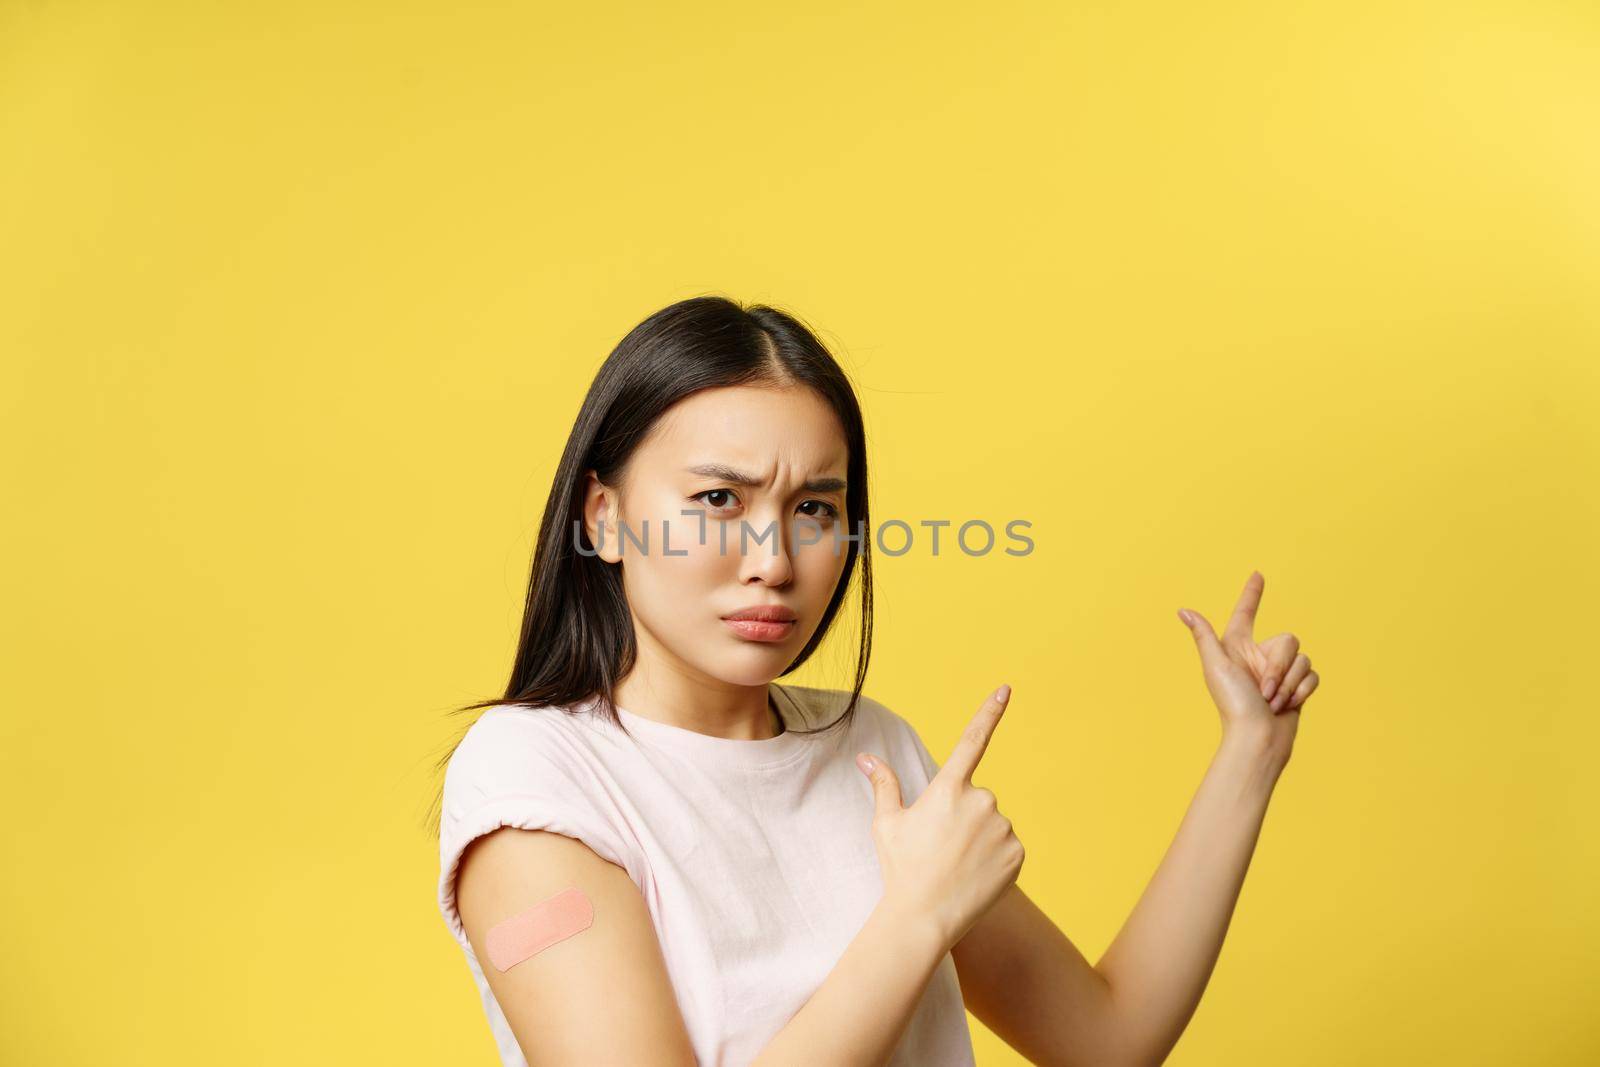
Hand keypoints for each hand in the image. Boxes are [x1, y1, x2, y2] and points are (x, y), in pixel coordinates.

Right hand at [855, 685, 1024, 952]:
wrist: (924, 918)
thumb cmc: (901, 868)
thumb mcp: (887, 824)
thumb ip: (884, 784)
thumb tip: (866, 757)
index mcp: (948, 788)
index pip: (972, 740)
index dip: (990, 712)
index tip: (1005, 689)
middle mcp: (981, 801)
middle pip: (976, 799)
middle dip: (963, 817)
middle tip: (941, 849)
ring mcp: (1002, 828)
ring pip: (993, 824)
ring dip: (979, 839)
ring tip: (956, 867)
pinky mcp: (1018, 853)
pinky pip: (1007, 848)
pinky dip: (994, 859)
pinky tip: (974, 877)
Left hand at [1176, 571, 1320, 761]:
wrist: (1258, 739)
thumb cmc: (1233, 704)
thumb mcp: (1216, 666)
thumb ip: (1205, 636)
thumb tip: (1184, 611)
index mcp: (1237, 647)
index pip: (1246, 613)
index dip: (1251, 594)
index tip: (1257, 575)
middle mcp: (1259, 656)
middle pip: (1288, 640)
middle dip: (1278, 668)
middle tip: (1262, 690)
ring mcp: (1279, 672)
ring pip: (1303, 659)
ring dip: (1288, 684)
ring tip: (1271, 703)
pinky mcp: (1297, 687)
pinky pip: (1313, 676)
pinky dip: (1301, 692)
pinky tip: (1287, 707)